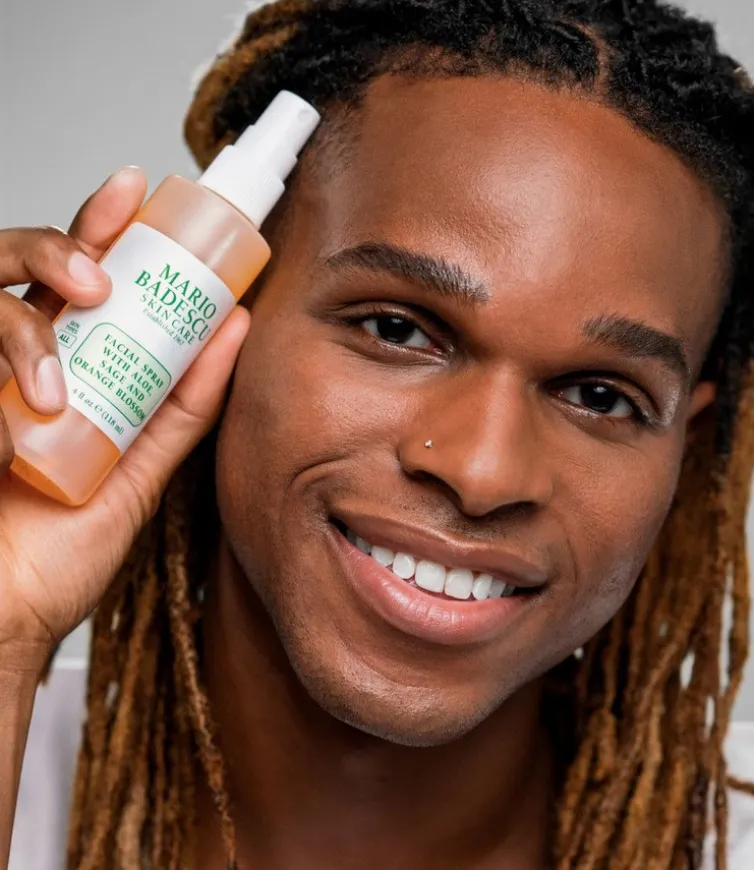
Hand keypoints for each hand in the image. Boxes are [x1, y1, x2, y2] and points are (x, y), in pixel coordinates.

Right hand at [0, 167, 249, 671]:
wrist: (7, 616)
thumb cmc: (65, 548)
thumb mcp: (141, 468)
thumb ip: (185, 402)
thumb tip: (237, 328)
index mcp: (67, 365)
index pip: (80, 277)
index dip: (101, 227)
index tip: (136, 189)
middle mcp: (13, 361)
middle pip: (17, 264)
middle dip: (54, 246)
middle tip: (97, 278)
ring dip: (21, 333)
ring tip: (53, 393)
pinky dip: (2, 369)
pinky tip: (16, 425)